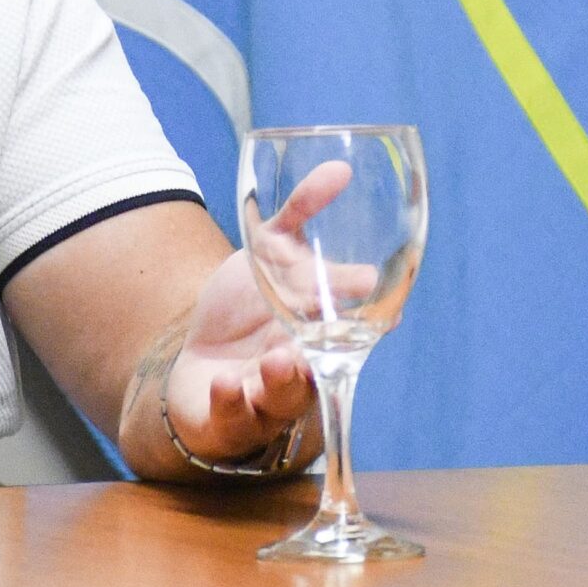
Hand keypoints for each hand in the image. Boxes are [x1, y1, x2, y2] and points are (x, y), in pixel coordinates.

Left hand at [159, 162, 359, 465]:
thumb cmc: (245, 307)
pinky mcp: (226, 419)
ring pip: (282, 400)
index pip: (354, 332)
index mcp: (319, 332)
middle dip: (323, 356)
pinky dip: (230, 402)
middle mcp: (299, 369)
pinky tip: (226, 383)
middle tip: (320, 340)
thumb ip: (300, 211)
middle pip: (321, 370)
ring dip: (281, 382)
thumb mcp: (267, 249)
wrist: (197, 359)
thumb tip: (341, 167)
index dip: (373, 327)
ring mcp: (264, 398)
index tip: (390, 316)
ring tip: (274, 362)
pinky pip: (231, 418)